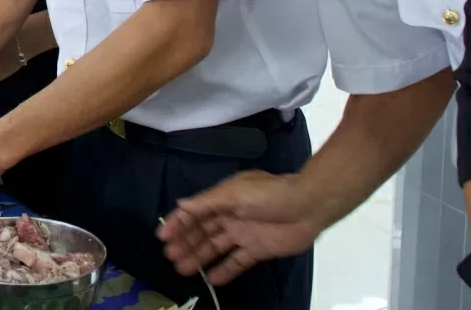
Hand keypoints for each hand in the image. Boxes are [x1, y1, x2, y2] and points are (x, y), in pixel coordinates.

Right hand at [157, 170, 324, 285]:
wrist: (307, 206)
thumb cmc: (269, 195)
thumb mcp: (234, 193)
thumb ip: (207, 202)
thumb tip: (181, 205)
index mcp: (222, 200)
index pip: (194, 213)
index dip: (178, 223)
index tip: (163, 237)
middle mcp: (229, 217)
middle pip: (202, 232)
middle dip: (185, 243)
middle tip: (170, 256)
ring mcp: (243, 234)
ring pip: (215, 247)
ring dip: (199, 257)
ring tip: (183, 269)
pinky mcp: (257, 250)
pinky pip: (237, 261)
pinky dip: (225, 270)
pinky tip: (211, 278)